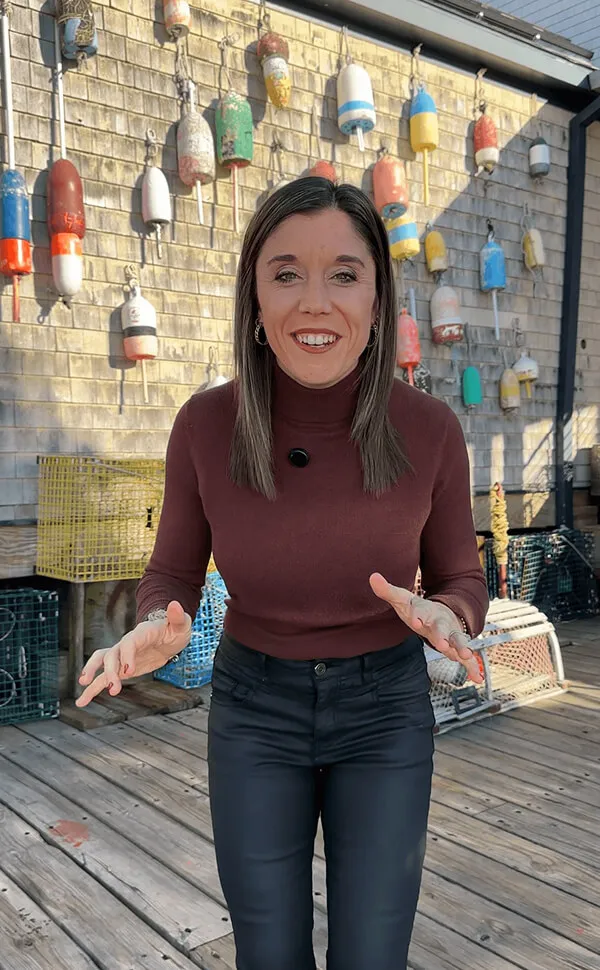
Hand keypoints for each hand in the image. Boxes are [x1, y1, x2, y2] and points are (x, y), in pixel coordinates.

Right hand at [75, 600, 191, 707]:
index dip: (127, 655)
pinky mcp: (121, 668)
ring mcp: (121, 656)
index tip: (129, 671)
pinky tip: (82, 701)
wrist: (168, 636)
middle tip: (114, 688)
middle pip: (112, 654)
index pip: (129, 642)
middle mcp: (127, 643)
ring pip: (101, 663)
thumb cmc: (175, 629)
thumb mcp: (181, 624)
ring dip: (93, 676)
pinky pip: (103, 678)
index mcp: (141, 633)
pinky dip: (92, 690)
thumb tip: (175, 604)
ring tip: (84, 690)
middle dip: (110, 671)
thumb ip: (178, 617)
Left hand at [369, 573, 483, 683]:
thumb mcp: (402, 600)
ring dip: (463, 647)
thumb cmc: (418, 609)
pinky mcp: (457, 646)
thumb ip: (387, 591)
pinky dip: (473, 667)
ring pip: (458, 640)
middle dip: (441, 636)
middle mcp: (440, 621)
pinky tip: (478, 678)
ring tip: (467, 655)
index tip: (414, 621)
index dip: (417, 615)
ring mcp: (451, 633)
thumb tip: (372, 577)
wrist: (441, 612)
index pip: (420, 611)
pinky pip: (466, 658)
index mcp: (425, 610)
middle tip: (441, 645)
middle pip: (441, 627)